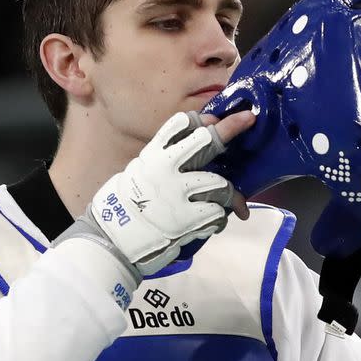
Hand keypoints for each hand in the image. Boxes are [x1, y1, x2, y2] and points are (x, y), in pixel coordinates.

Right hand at [55, 110, 255, 277]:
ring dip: (229, 195)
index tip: (213, 119)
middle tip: (247, 120)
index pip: (179, 124)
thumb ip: (165, 160)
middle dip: (230, 128)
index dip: (201, 119)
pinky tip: (213, 224)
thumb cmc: (126, 206)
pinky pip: (218, 213)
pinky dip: (219, 219)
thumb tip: (197, 148)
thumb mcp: (139, 172)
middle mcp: (165, 168)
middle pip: (206, 141)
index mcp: (152, 155)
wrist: (113, 241)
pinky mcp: (186, 220)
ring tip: (230, 205)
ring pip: (220, 183)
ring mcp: (177, 193)